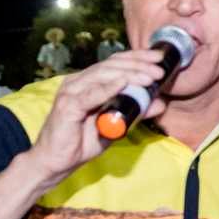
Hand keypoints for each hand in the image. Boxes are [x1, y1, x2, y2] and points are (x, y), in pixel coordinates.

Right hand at [23, 49, 166, 185]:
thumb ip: (136, 112)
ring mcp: (71, 92)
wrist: (57, 161)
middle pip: (111, 65)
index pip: (115, 62)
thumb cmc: (84, 141)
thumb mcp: (117, 124)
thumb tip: (161, 103)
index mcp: (89, 82)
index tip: (160, 58)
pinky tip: (123, 83)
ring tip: (149, 78)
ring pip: (102, 76)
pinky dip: (107, 88)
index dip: (138, 57)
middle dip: (138, 65)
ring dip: (129, 75)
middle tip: (160, 70)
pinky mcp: (67, 106)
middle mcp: (78, 81)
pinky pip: (90, 95)